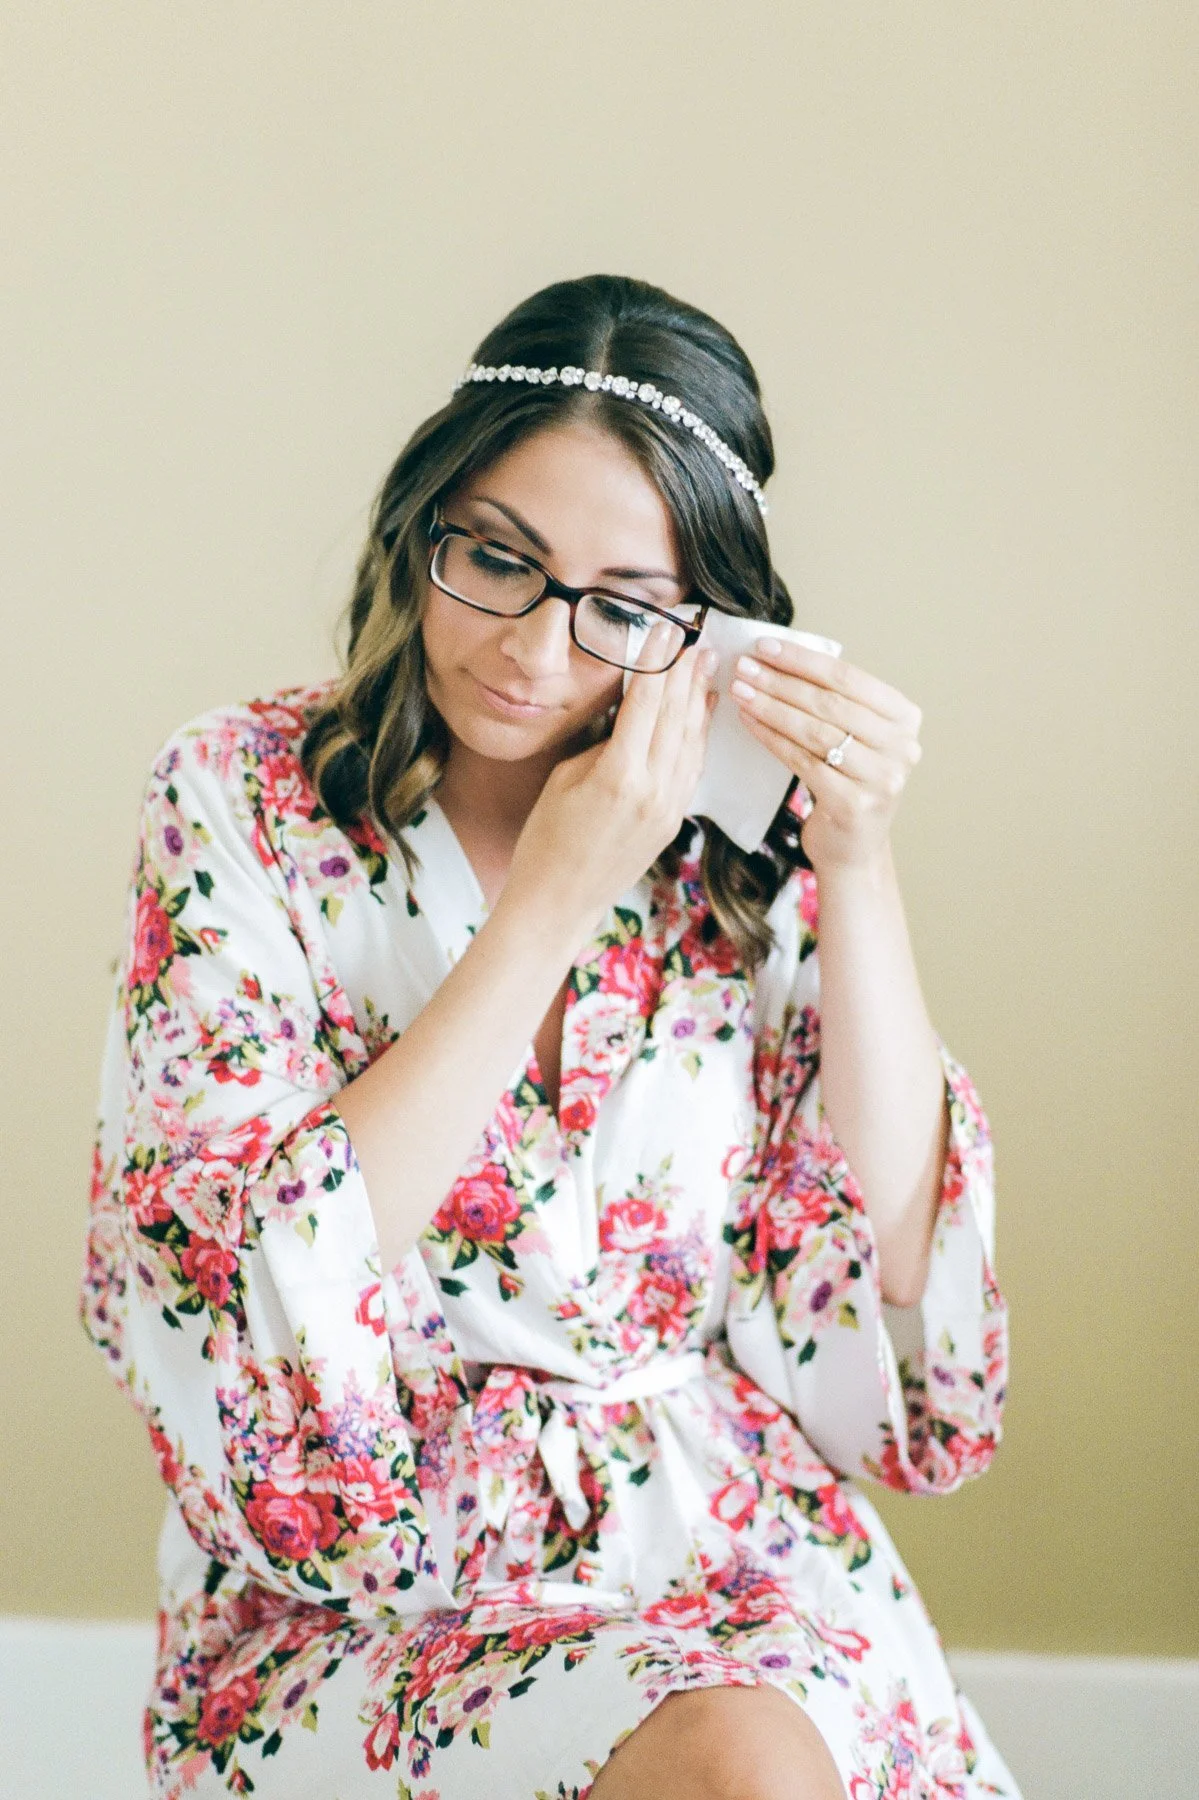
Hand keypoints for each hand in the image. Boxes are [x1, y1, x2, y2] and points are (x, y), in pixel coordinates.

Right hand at [507, 626, 718, 927]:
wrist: (559, 902)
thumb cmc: (546, 840)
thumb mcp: (565, 777)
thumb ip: (603, 742)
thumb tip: (629, 711)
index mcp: (619, 774)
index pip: (646, 702)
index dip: (657, 661)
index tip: (665, 630)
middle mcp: (653, 789)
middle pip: (675, 715)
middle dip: (684, 671)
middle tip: (695, 635)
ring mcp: (668, 807)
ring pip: (691, 739)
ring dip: (698, 697)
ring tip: (705, 662)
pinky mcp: (673, 820)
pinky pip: (692, 766)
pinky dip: (699, 733)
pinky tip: (701, 710)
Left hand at [729, 637, 922, 873]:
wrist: (854, 846)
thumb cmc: (847, 781)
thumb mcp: (855, 736)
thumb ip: (834, 701)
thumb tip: (777, 657)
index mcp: (905, 718)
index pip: (849, 678)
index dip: (804, 660)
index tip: (765, 646)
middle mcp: (902, 746)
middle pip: (830, 703)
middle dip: (781, 681)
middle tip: (744, 666)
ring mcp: (882, 778)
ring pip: (814, 731)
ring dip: (771, 707)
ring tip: (740, 690)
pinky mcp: (854, 804)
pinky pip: (802, 761)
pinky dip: (771, 738)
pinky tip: (748, 722)